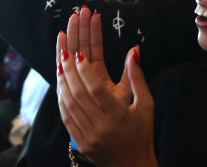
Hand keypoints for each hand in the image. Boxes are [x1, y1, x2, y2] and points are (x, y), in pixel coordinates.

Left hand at [57, 6, 157, 166]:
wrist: (133, 165)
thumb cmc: (142, 132)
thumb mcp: (146, 105)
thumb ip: (137, 78)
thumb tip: (134, 51)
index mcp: (119, 116)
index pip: (97, 90)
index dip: (85, 71)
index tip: (78, 54)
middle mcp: (102, 127)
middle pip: (79, 95)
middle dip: (70, 72)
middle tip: (64, 54)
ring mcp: (89, 136)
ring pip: (70, 106)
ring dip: (63, 84)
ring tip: (60, 66)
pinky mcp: (81, 143)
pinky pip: (67, 119)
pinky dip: (62, 101)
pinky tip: (61, 87)